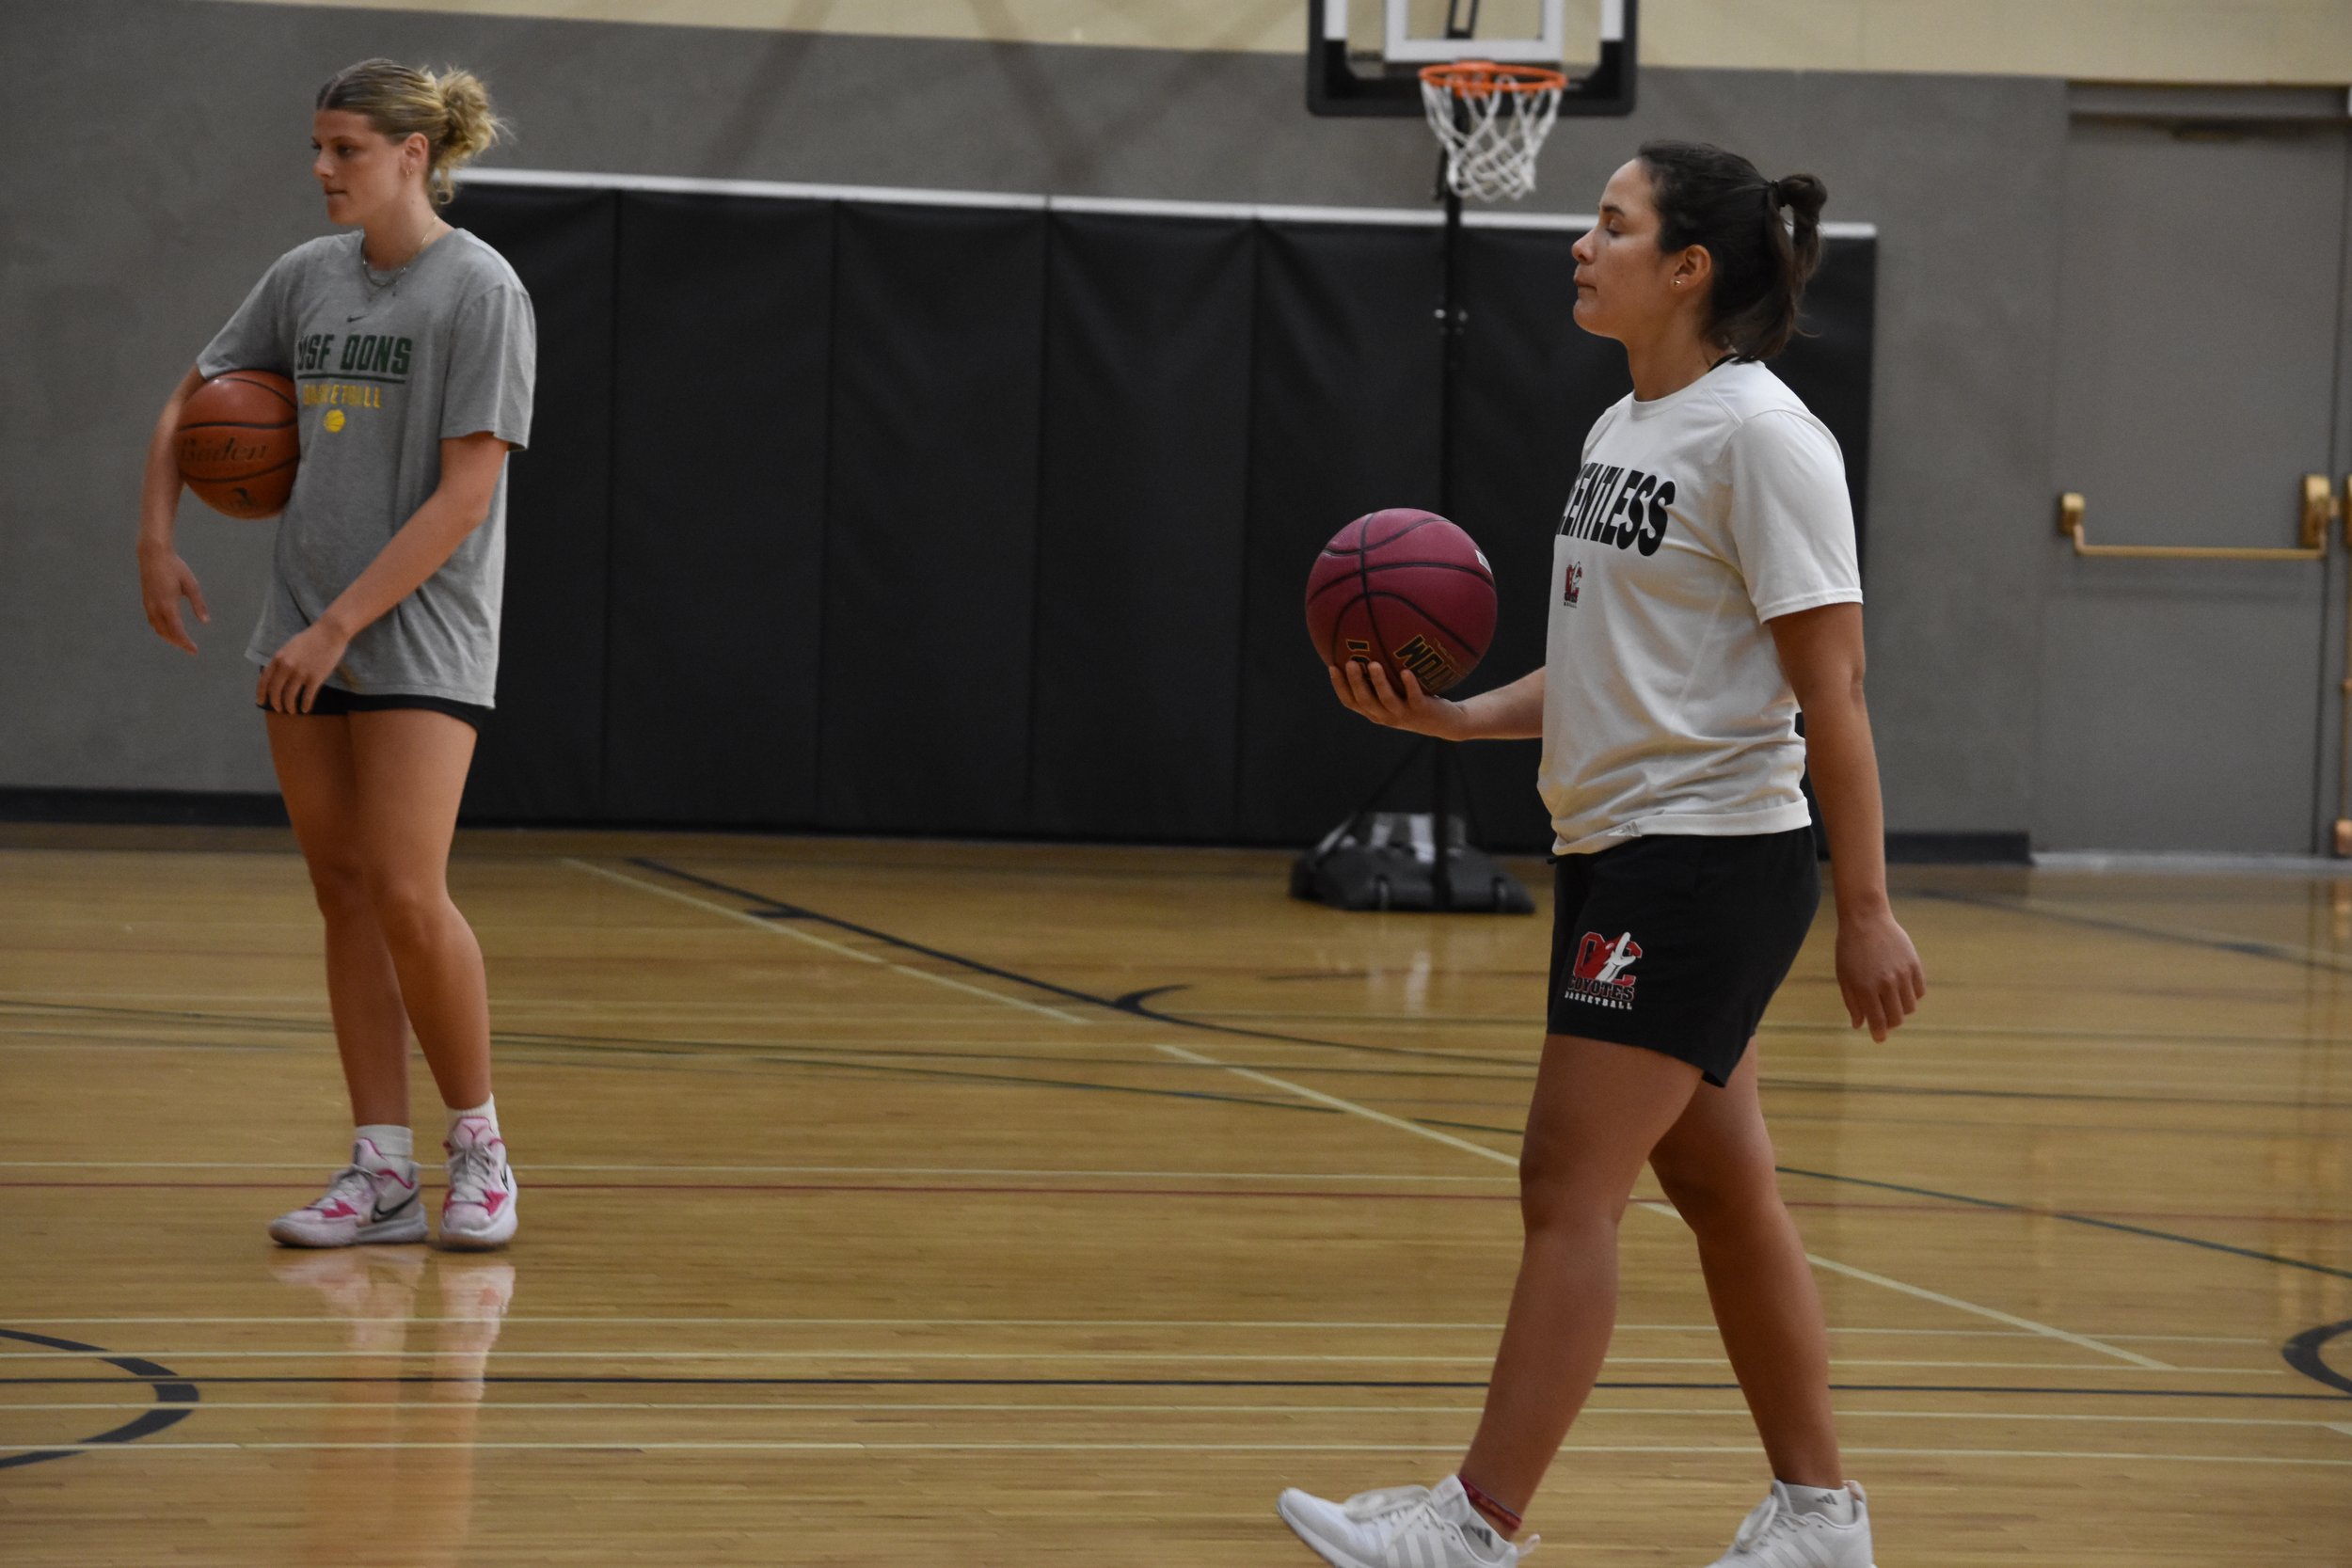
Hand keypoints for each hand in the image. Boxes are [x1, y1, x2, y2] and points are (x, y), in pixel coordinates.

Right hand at [138, 546, 209, 654]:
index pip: (176, 630)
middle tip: (190, 648)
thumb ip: (198, 604)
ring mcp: (148, 604)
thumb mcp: (191, 584)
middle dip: (178, 643)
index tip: (194, 650)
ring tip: (181, 642)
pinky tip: (169, 629)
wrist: (152, 554)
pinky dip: (161, 629)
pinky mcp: (146, 600)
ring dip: (169, 637)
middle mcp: (155, 607)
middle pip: (165, 633)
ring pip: (157, 628)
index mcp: (168, 604)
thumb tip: (205, 621)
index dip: (185, 642)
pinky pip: (152, 621)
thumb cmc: (174, 567)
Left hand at [257, 622, 351, 714]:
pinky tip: (305, 709)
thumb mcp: (289, 647)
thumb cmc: (311, 638)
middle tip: (279, 709)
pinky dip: (305, 705)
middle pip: (276, 691)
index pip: (264, 680)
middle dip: (276, 703)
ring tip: (292, 711)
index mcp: (278, 658)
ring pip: (290, 696)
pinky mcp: (316, 678)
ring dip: (289, 706)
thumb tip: (276, 674)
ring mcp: (301, 673)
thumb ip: (281, 660)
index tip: (261, 702)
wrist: (330, 632)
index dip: (261, 694)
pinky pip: (307, 696)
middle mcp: (287, 667)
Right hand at [1328, 659, 1466, 739]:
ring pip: (1386, 700)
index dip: (1340, 686)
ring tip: (1373, 664)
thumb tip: (1372, 642)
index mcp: (1375, 711)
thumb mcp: (1398, 690)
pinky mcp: (1421, 711)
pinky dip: (1410, 685)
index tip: (1332, 666)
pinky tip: (1406, 671)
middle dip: (1355, 682)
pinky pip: (1414, 696)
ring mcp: (1403, 714)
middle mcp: (1385, 716)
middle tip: (1349, 662)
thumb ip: (1384, 675)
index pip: (1351, 702)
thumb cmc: (1417, 700)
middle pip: (1364, 701)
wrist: (1446, 722)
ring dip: (1379, 682)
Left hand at [1835, 905, 1924, 1041]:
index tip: (1879, 1038)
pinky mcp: (1914, 965)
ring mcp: (1903, 974)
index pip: (1878, 1021)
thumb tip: (1859, 1025)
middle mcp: (1886, 983)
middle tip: (1883, 1020)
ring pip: (1910, 1007)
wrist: (1866, 919)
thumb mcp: (1844, 976)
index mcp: (1866, 988)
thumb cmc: (1850, 949)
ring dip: (1901, 1010)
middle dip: (1890, 1024)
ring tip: (1891, 1002)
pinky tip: (1901, 989)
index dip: (1879, 1033)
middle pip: (1896, 1018)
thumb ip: (1852, 1002)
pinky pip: (1920, 991)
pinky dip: (1913, 995)